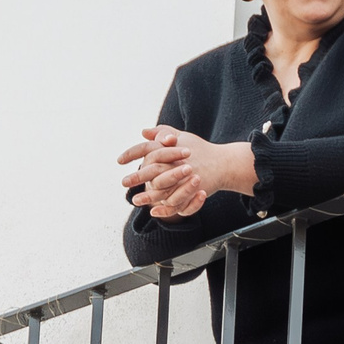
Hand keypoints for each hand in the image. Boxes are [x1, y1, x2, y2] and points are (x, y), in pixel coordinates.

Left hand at [118, 126, 255, 219]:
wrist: (224, 163)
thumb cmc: (201, 149)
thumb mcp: (183, 137)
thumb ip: (162, 133)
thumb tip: (144, 132)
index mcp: (172, 147)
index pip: (147, 148)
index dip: (131, 154)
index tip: (119, 161)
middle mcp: (177, 162)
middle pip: (152, 169)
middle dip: (137, 177)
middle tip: (124, 182)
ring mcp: (185, 178)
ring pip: (162, 189)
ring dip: (147, 196)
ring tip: (135, 200)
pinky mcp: (193, 191)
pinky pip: (176, 202)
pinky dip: (164, 208)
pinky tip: (154, 210)